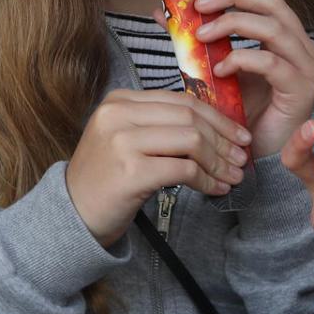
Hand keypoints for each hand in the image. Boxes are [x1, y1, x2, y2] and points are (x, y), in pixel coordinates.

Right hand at [66, 89, 251, 244]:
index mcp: (119, 100)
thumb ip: (158, 125)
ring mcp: (122, 142)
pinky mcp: (131, 172)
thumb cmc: (105, 178)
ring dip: (219, 161)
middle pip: (189, 117)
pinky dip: (206, 180)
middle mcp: (118, 114)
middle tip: (241, 156)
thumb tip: (213, 125)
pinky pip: (184, 170)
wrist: (72, 213)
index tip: (238, 134)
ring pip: (191, 140)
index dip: (217, 117)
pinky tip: (215, 189)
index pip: (181, 100)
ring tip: (233, 176)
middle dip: (223, 138)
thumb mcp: (125, 139)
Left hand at [194, 0, 313, 156]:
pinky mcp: (301, 89)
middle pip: (272, 3)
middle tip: (200, 4)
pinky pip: (272, 63)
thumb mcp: (214, 69)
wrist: (254, 156)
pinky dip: (242, 59)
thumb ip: (196, 41)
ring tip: (201, 34)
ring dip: (232, 24)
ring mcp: (306, 67)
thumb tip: (162, 13)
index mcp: (285, 36)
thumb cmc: (239, 114)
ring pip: (273, 27)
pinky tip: (219, 69)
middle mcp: (301, 46)